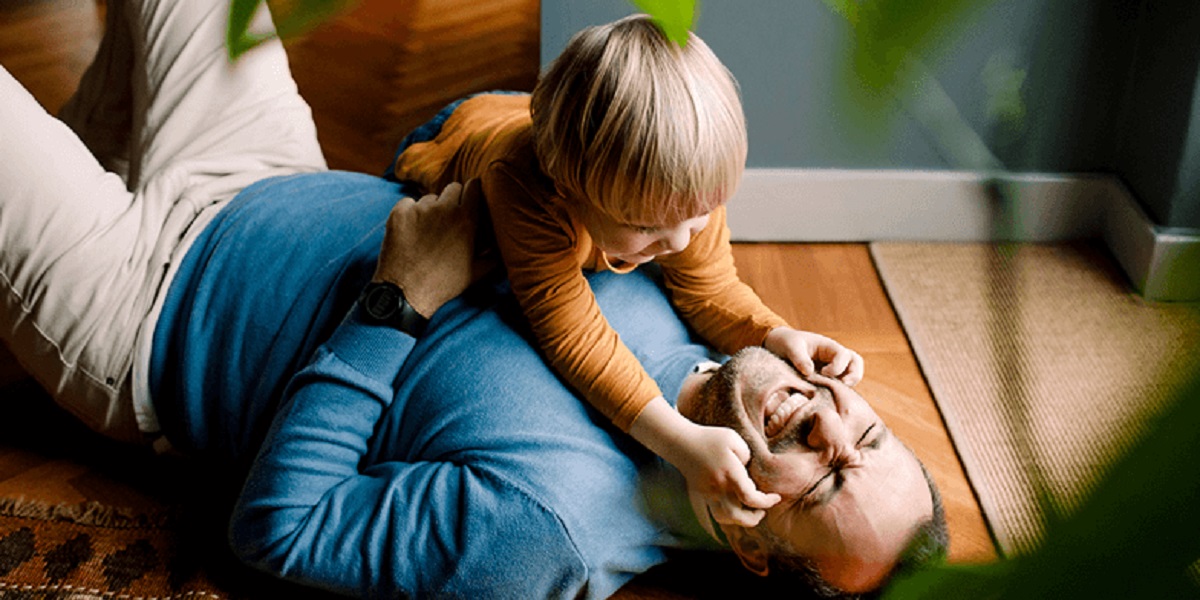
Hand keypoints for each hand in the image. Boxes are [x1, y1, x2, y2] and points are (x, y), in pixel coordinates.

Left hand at [372, 179, 497, 316]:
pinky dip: (409, 214)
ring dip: (430, 210)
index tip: (468, 200)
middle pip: (452, 188)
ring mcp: (419, 209)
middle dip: (452, 200)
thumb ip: (494, 256)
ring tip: (427, 233)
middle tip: (448, 219)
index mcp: (466, 219)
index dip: (471, 193)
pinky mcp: (399, 213)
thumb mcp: (477, 272)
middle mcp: (444, 209)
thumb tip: (503, 248)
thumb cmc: (444, 284)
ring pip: (429, 199)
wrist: (406, 292)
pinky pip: (407, 204)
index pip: (473, 187)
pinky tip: (411, 233)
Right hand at [672, 421, 780, 526]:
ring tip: (748, 512)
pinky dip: (725, 517)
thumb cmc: (710, 438)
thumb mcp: (733, 439)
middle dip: (754, 518)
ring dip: (739, 520)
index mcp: (730, 473)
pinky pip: (713, 514)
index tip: (776, 497)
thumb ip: (747, 455)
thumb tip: (749, 471)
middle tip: (762, 511)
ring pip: (724, 518)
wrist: (681, 443)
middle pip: (737, 516)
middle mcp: (719, 487)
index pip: (751, 497)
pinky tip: (733, 510)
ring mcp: (708, 493)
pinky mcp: (701, 495)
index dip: (767, 501)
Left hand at [763, 327, 863, 385]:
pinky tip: (826, 399)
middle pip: (856, 363)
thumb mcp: (790, 346)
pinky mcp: (826, 380)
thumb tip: (809, 372)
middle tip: (842, 386)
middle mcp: (834, 358)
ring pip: (851, 376)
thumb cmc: (786, 342)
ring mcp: (832, 369)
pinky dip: (837, 392)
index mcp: (828, 347)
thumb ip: (799, 358)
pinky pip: (838, 387)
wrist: (778, 346)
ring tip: (834, 395)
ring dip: (846, 386)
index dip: (838, 366)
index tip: (824, 373)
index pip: (844, 355)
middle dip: (854, 376)